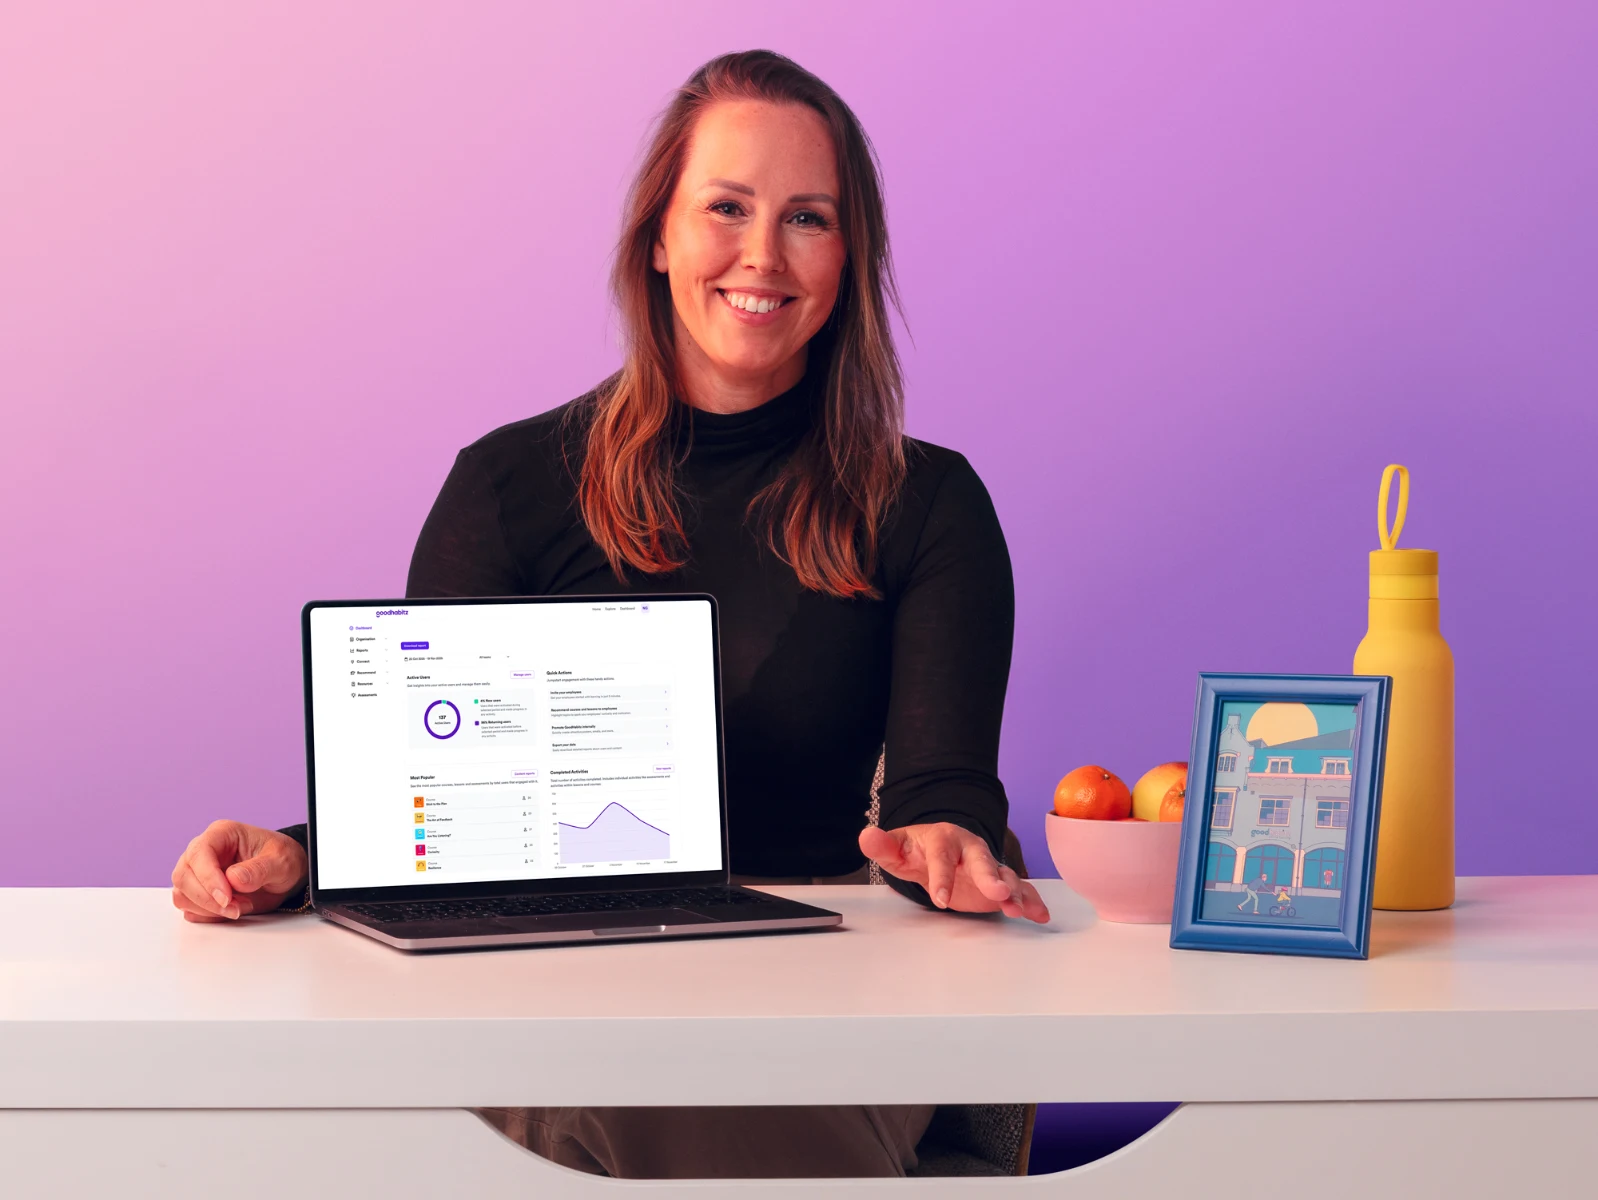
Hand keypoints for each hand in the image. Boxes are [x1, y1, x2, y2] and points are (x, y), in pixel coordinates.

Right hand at [170, 820, 307, 921]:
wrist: (285, 875)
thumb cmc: (283, 859)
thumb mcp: (281, 861)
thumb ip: (259, 869)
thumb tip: (233, 879)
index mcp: (222, 834)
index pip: (199, 853)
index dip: (208, 878)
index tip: (226, 898)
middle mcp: (203, 851)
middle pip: (183, 876)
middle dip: (208, 899)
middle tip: (237, 908)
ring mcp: (197, 872)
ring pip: (181, 894)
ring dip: (207, 909)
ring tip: (239, 908)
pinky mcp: (198, 892)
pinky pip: (189, 908)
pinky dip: (206, 916)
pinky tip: (230, 911)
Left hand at [858, 821, 1049, 923]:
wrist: (938, 848)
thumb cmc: (917, 850)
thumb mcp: (897, 848)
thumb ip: (882, 845)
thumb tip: (866, 836)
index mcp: (944, 839)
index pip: (942, 857)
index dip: (941, 876)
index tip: (939, 899)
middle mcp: (971, 849)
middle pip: (982, 859)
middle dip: (990, 876)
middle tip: (998, 892)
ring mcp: (988, 866)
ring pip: (1005, 875)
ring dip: (1014, 892)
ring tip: (1020, 910)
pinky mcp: (999, 884)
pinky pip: (1019, 890)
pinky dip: (1031, 901)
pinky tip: (1040, 915)